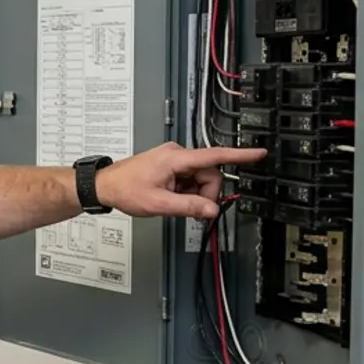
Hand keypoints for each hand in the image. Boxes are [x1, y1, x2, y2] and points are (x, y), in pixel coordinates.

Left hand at [94, 142, 266, 219]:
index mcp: (176, 158)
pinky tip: (171, 197)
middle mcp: (177, 155)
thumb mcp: (159, 203)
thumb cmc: (125, 189)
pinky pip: (189, 180)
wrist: (104, 185)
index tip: (259, 153)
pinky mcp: (171, 167)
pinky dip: (185, 192)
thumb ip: (189, 206)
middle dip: (204, 194)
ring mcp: (174, 160)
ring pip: (200, 179)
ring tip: (172, 201)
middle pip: (209, 175)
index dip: (239, 156)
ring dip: (193, 194)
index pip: (215, 156)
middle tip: (187, 208)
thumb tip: (211, 210)